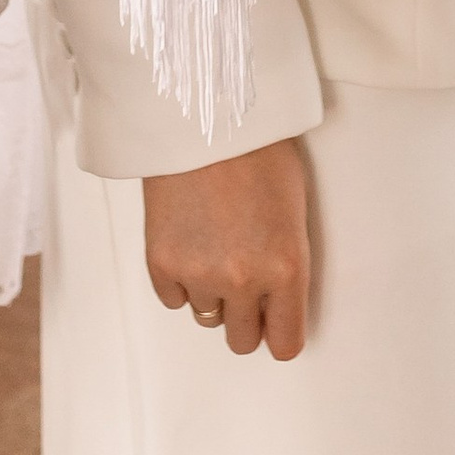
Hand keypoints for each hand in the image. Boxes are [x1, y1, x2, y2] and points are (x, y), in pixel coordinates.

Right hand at [143, 139, 310, 357]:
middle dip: (245, 317)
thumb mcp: (294, 205)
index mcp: (287, 266)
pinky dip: (179, 279)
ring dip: (211, 291)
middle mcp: (243, 280)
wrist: (204, 111)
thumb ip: (285, 259)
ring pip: (206, 316)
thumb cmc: (257, 146)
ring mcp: (199, 275)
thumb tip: (275, 296)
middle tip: (243, 280)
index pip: (285, 344)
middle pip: (242, 341)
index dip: (280, 332)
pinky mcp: (161, 264)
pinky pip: (173, 299)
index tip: (275, 321)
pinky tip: (189, 239)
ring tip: (215, 242)